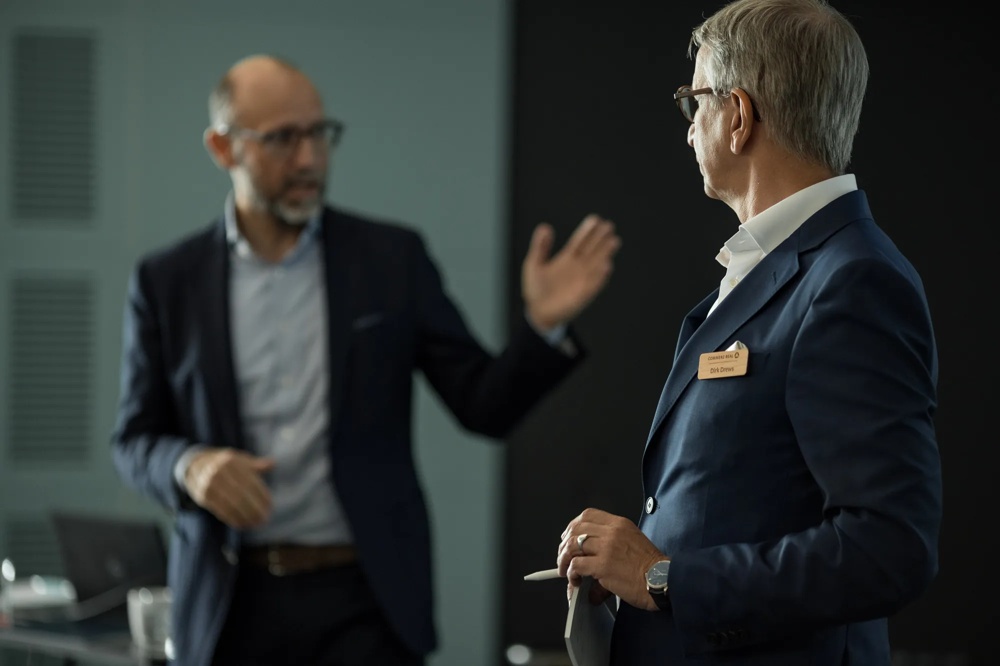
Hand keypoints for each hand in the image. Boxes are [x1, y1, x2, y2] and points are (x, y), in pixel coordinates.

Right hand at [184, 448, 274, 528]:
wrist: (195, 465)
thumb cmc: (224, 464)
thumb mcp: (239, 459)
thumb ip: (255, 464)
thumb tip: (272, 464)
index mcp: (232, 462)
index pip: (251, 482)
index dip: (262, 496)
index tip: (270, 506)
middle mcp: (220, 472)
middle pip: (242, 496)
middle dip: (255, 510)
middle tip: (264, 519)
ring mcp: (210, 485)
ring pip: (231, 505)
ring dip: (245, 517)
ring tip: (255, 524)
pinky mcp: (203, 496)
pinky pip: (221, 511)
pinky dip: (233, 519)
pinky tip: (242, 524)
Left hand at [522, 214, 620, 330]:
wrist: (537, 312)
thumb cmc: (535, 289)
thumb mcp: (534, 264)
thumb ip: (540, 247)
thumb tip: (544, 227)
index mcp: (567, 259)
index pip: (579, 242)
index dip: (587, 231)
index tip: (595, 218)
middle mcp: (578, 268)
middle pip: (592, 250)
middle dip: (600, 238)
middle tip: (609, 225)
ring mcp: (582, 281)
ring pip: (596, 264)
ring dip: (605, 253)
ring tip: (614, 241)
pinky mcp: (583, 295)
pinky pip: (594, 284)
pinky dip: (600, 276)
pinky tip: (607, 265)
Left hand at [557, 508, 665, 610]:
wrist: (662, 580)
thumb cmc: (652, 567)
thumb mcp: (633, 543)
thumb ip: (610, 545)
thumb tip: (591, 559)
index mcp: (619, 524)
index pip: (588, 515)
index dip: (573, 525)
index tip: (568, 536)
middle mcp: (612, 532)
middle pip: (576, 529)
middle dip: (564, 544)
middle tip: (563, 556)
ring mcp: (606, 548)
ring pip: (572, 546)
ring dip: (564, 559)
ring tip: (565, 570)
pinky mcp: (603, 566)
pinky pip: (576, 565)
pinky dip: (571, 573)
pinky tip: (575, 580)